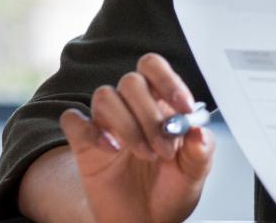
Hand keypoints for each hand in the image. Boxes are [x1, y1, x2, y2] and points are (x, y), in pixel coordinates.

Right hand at [57, 53, 213, 222]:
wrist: (145, 222)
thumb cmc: (169, 192)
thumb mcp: (194, 174)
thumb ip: (201, 150)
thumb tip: (199, 129)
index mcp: (161, 104)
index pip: (155, 68)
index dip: (168, 81)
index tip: (183, 108)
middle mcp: (132, 108)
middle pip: (131, 81)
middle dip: (150, 114)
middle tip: (164, 148)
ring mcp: (106, 124)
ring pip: (105, 96)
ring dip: (127, 125)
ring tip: (145, 154)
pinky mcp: (84, 143)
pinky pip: (73, 120)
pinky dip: (91, 131)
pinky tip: (111, 150)